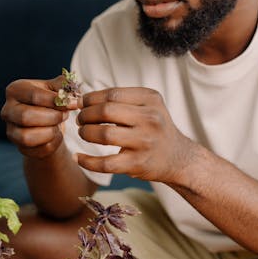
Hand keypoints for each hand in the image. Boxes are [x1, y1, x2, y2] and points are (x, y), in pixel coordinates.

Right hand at [0, 77, 78, 157]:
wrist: (49, 122)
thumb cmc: (51, 101)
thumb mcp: (57, 88)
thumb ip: (64, 85)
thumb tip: (71, 91)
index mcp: (15, 90)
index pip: (34, 96)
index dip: (57, 100)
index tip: (74, 103)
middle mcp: (7, 110)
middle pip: (26, 116)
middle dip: (52, 117)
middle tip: (65, 115)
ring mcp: (11, 131)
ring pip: (27, 137)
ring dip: (50, 132)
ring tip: (59, 125)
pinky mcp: (20, 147)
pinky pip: (37, 150)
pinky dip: (53, 143)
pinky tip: (57, 135)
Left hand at [76, 87, 194, 182]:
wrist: (178, 157)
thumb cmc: (155, 129)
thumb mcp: (149, 106)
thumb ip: (122, 100)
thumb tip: (83, 99)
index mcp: (151, 100)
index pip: (112, 94)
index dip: (91, 98)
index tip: (81, 103)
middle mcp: (150, 119)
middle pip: (106, 111)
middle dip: (86, 115)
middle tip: (80, 120)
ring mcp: (145, 142)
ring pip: (104, 134)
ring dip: (86, 133)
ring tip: (83, 133)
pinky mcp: (138, 163)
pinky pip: (106, 163)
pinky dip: (87, 161)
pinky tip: (78, 157)